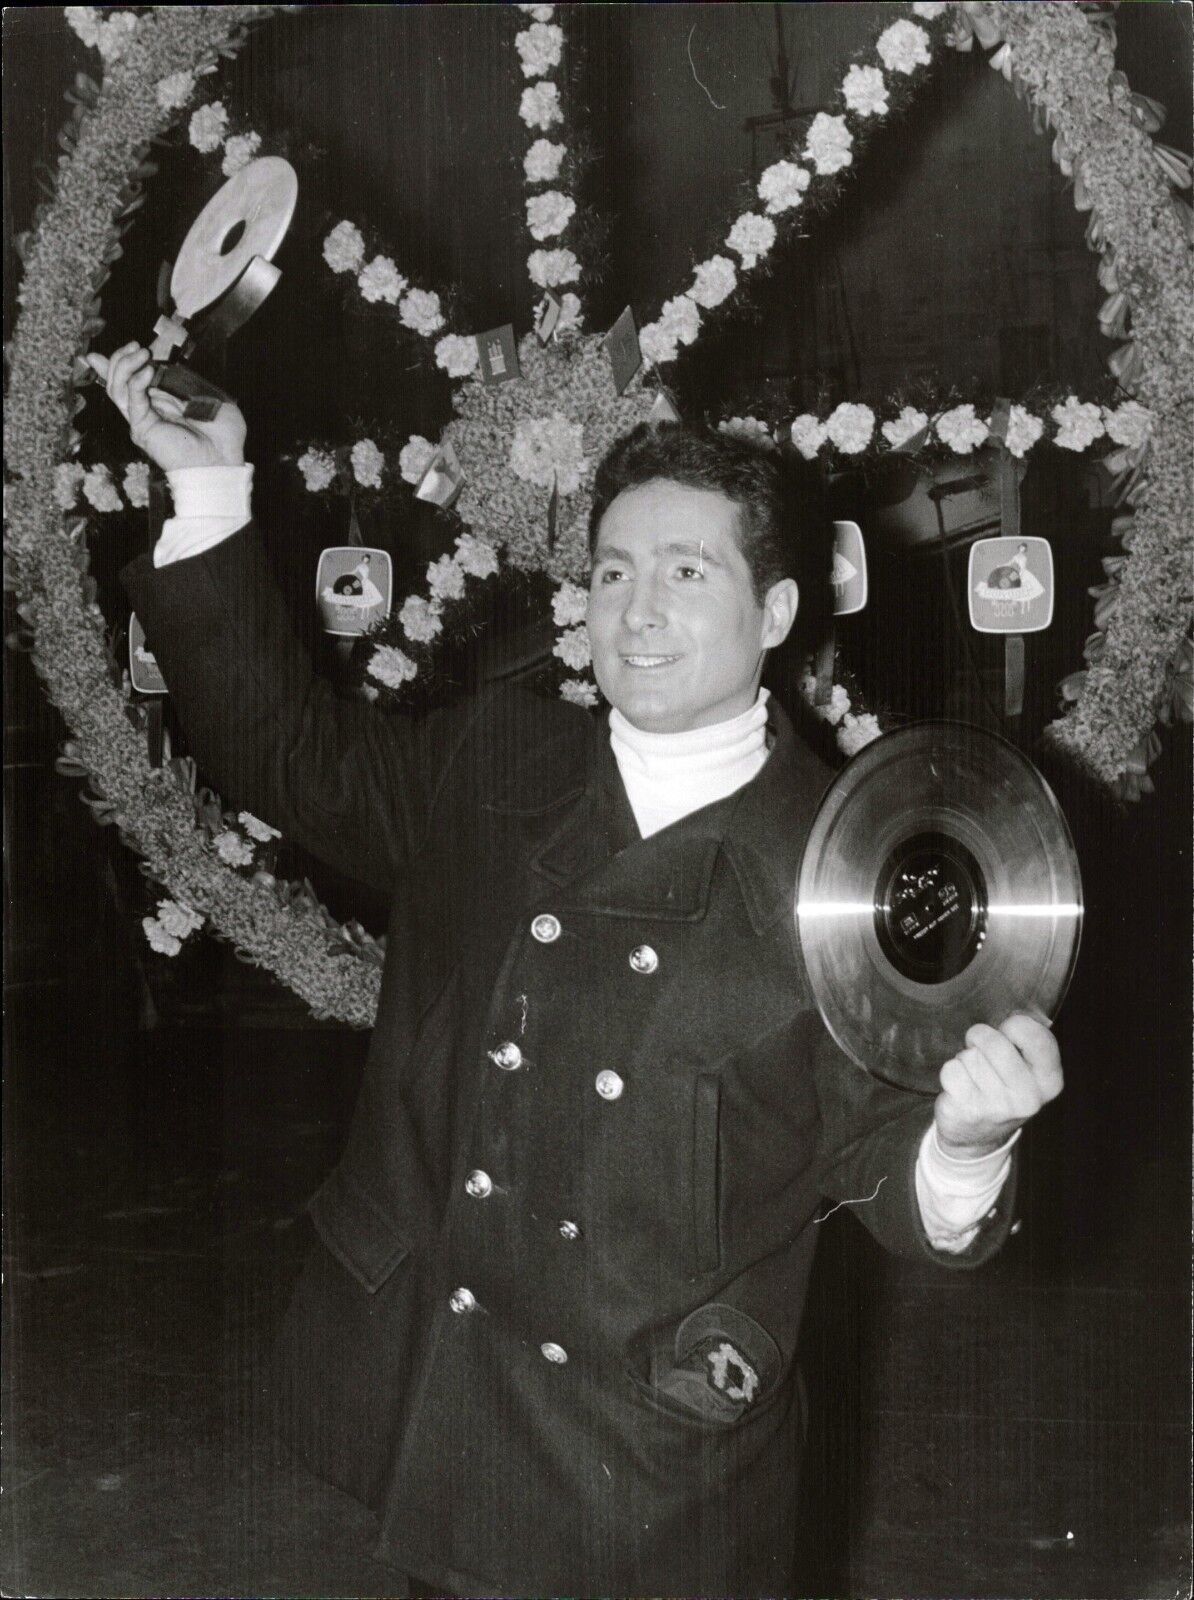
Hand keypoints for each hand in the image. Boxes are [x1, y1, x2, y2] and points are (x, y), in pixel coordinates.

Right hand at [85, 343, 245, 471]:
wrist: (224, 462)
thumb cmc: (222, 434)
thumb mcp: (207, 395)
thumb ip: (186, 379)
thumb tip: (173, 364)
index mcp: (161, 402)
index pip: (131, 379)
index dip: (120, 362)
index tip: (126, 344)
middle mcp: (147, 411)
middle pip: (117, 381)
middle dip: (120, 358)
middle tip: (134, 345)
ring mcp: (143, 420)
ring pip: (117, 389)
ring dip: (124, 366)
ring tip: (142, 353)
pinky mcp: (143, 429)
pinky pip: (132, 401)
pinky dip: (136, 383)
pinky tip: (148, 371)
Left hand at [933, 1013, 1062, 1158]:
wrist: (977, 1137)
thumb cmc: (1002, 1090)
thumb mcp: (1027, 1070)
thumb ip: (1027, 1042)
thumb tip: (1013, 1012)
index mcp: (1050, 1080)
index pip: (1036, 1035)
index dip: (1014, 1025)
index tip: (1008, 1033)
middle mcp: (1028, 1097)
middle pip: (994, 1041)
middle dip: (981, 1038)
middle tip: (981, 1051)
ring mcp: (998, 1107)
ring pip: (970, 1055)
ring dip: (966, 1059)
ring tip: (973, 1075)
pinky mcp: (968, 1110)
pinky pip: (951, 1069)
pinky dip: (951, 1072)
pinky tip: (960, 1087)